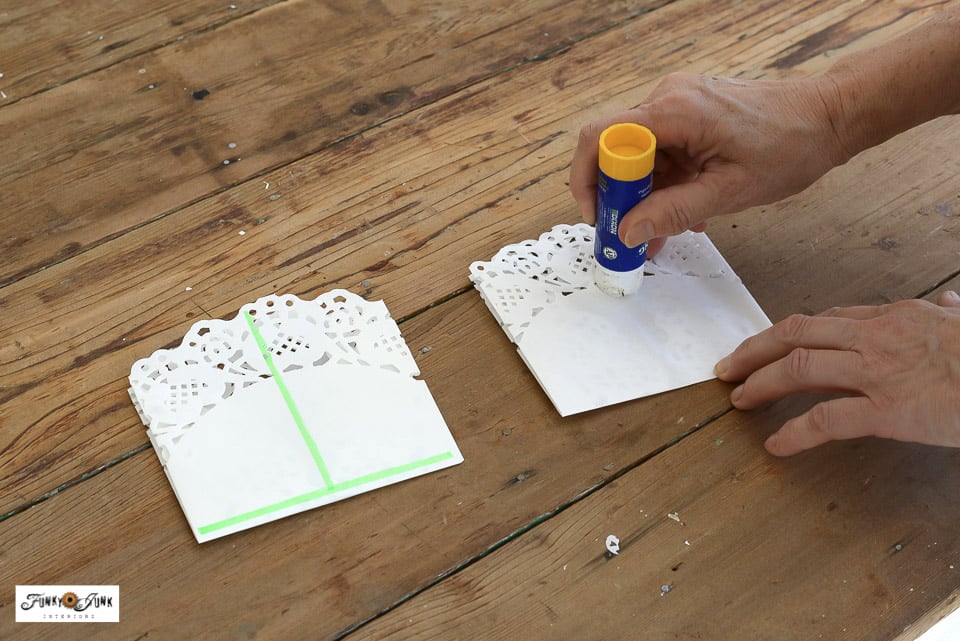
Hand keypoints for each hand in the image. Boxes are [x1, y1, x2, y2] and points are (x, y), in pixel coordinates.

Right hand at [569, 73, 845, 248]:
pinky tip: (686, 209)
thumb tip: (628, 231)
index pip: (600, 138)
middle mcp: (668, 98)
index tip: (599, 218)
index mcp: (674, 111)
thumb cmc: (790, 146)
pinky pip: (661, 152)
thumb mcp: (729, 191)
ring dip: (646, 196)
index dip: (588, 181)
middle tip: (632, 237)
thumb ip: (673, 211)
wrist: (829, 117)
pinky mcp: (688, 113)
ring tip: (667, 231)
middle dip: (620, 198)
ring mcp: (677, 103)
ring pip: (639, 156)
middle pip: (615, 151)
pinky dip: (665, 183)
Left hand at [715, 291, 959, 455]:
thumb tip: (950, 302)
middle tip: (726, 368)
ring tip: (738, 399)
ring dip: (760, 382)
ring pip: (800, 367)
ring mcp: (880, 372)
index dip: (787, 335)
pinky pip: (827, 419)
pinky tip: (776, 445)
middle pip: (796, 333)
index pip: (825, 320)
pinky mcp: (890, 411)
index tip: (766, 347)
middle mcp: (877, 337)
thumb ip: (951, 313)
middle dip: (754, 350)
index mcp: (895, 317)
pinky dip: (794, 433)